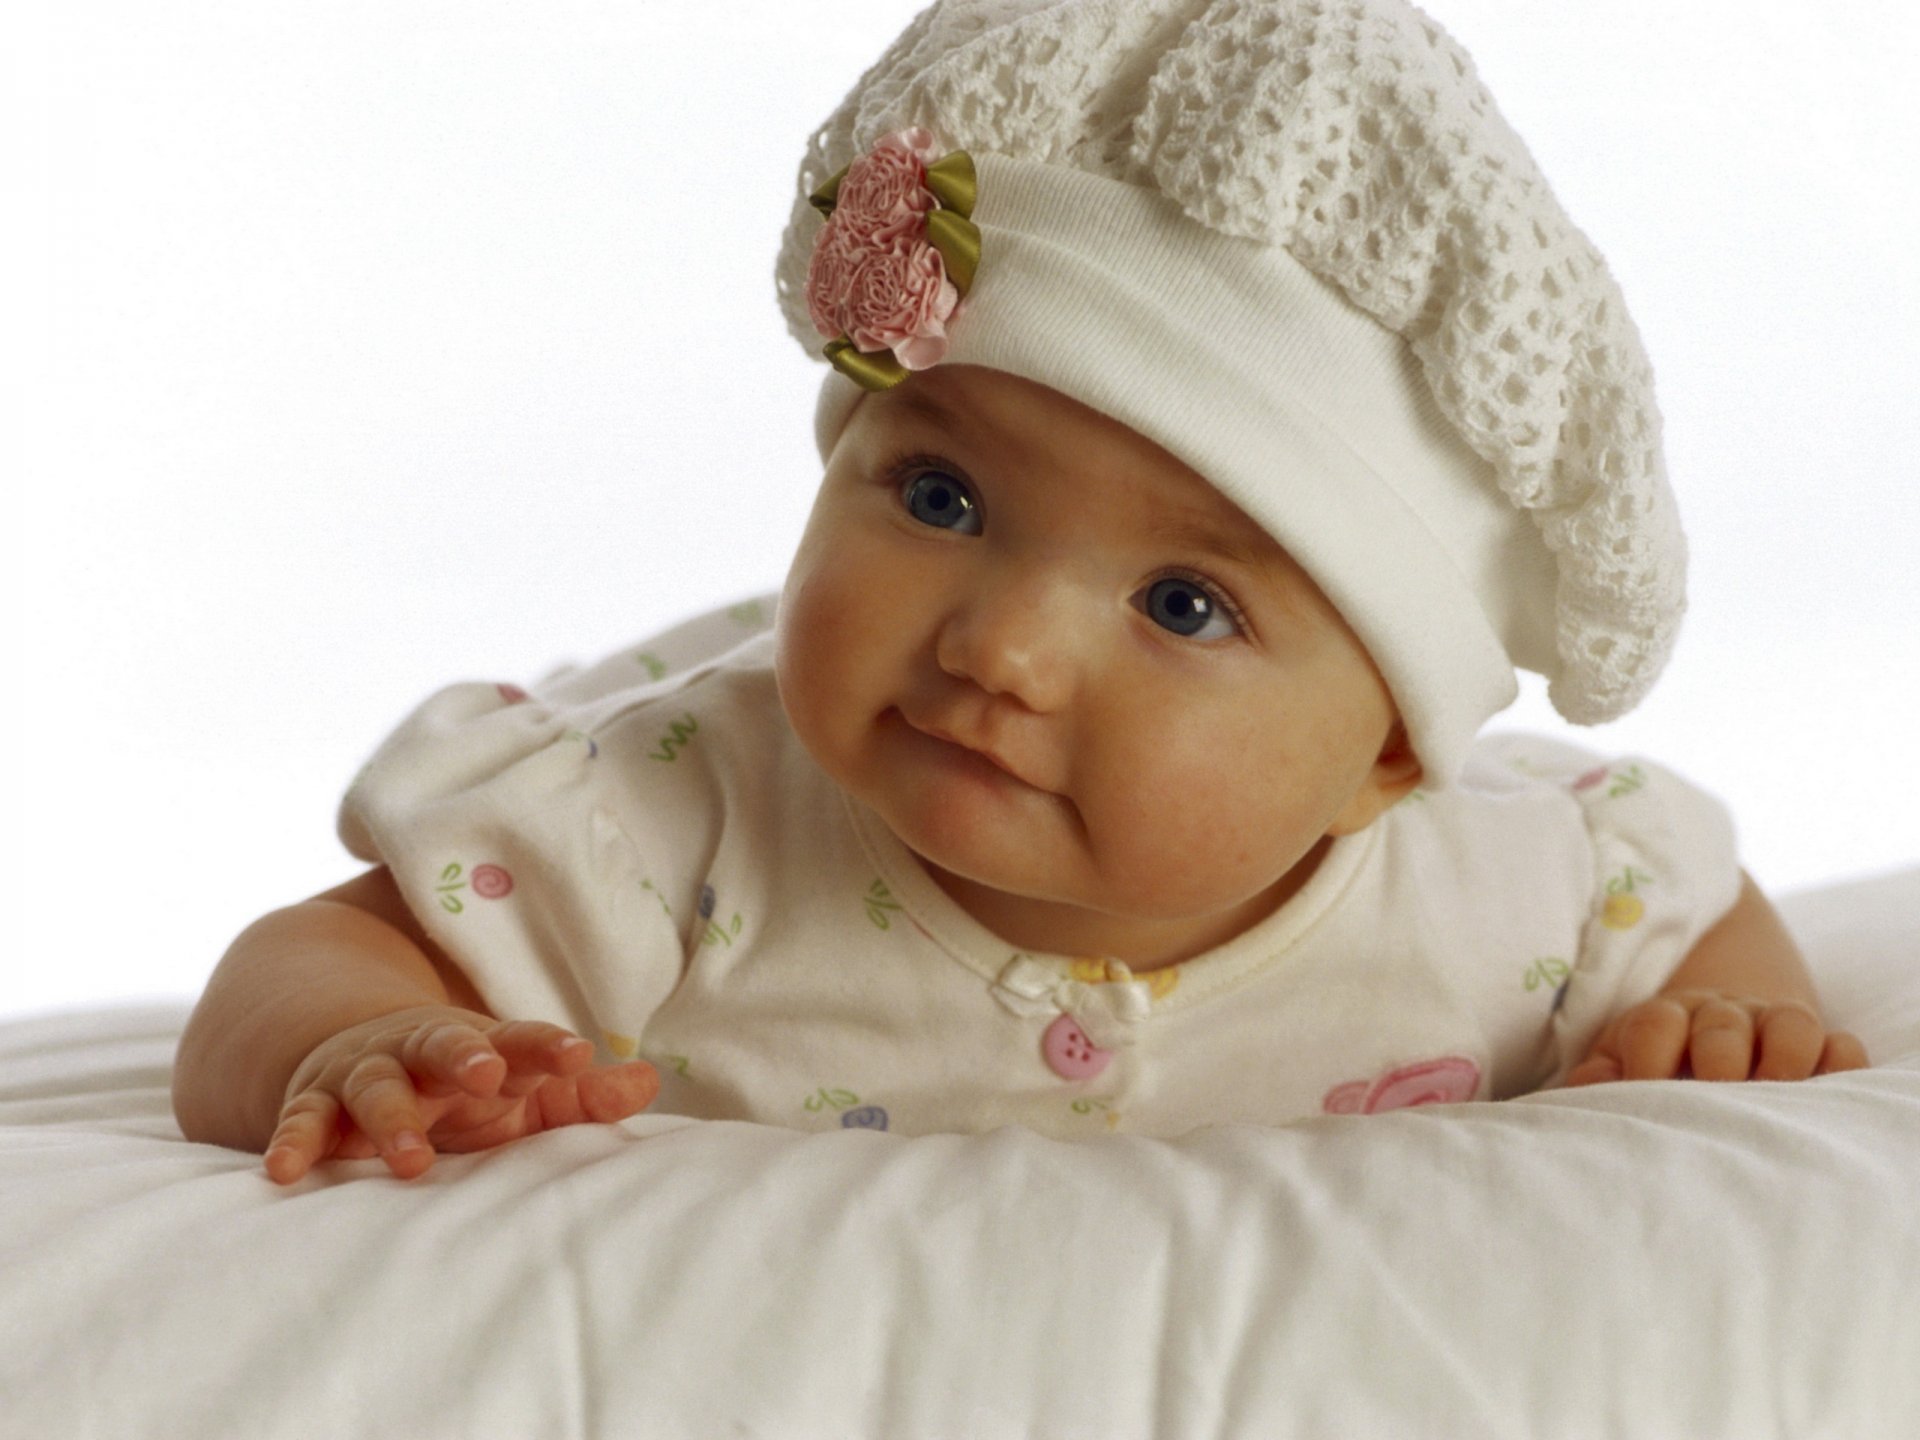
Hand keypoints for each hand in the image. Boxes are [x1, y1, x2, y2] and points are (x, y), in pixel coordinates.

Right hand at [265, 1005, 659, 1183]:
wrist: (364, 1049)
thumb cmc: (465, 1086)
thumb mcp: (524, 1091)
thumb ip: (581, 1094)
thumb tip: (648, 1085)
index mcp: (483, 1049)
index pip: (520, 1041)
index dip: (547, 1048)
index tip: (578, 1054)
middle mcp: (424, 1053)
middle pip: (443, 1045)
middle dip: (465, 1056)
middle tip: (488, 1076)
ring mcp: (369, 1074)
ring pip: (377, 1086)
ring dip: (392, 1116)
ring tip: (412, 1157)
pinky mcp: (319, 1103)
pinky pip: (304, 1121)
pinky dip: (294, 1142)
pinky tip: (287, 1170)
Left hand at [1563, 988, 1869, 1087]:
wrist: (1717, 1038)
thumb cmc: (1659, 1065)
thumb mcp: (1621, 1063)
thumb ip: (1598, 1076)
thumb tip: (1584, 1093)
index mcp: (1668, 1016)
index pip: (1657, 1024)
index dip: (1648, 1060)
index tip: (1645, 1097)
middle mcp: (1724, 1014)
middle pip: (1723, 1024)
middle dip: (1718, 1060)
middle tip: (1713, 1098)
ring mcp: (1776, 1025)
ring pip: (1792, 1024)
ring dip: (1785, 1060)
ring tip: (1773, 1101)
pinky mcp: (1824, 1045)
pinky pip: (1843, 1046)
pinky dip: (1840, 1067)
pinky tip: (1825, 1099)